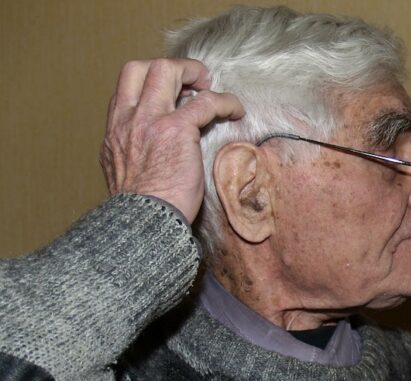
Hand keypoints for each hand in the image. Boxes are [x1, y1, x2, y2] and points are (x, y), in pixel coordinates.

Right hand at [100, 59, 244, 222]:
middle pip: (140, 68)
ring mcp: (150, 121)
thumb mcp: (125, 172)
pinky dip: (224, 101)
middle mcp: (128, 119)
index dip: (152, 84)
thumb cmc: (142, 208)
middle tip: (194, 82)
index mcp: (115, 130)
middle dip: (170, 68)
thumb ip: (136, 151)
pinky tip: (235, 111)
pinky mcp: (176, 130)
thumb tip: (158, 145)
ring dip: (193, 72)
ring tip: (211, 87)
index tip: (173, 94)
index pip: (126, 88)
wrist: (142, 222)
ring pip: (166, 70)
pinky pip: (205, 102)